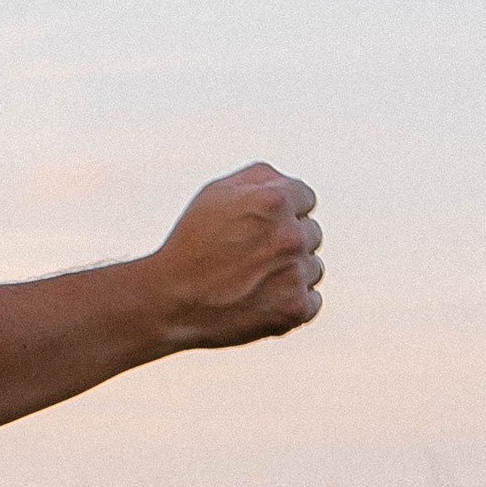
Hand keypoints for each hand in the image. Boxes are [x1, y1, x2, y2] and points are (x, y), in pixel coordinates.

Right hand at [148, 166, 323, 348]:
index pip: (305, 198)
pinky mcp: (296, 309)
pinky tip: (263, 299)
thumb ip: (260, 178)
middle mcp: (291, 236)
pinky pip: (312, 301)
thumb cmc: (191, 245)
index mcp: (275, 201)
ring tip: (253, 279)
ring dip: (291, 272)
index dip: (282, 212)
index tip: (260, 226)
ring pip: (313, 267)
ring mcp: (296, 275)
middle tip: (250, 255)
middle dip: (286, 241)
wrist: (172, 301)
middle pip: (311, 233)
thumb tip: (287, 181)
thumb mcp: (216, 193)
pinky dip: (292, 302)